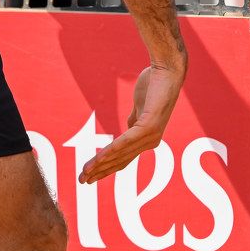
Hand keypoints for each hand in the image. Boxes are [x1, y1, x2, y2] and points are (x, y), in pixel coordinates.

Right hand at [78, 61, 185, 183]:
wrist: (167, 70)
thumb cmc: (155, 84)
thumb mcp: (141, 106)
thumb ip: (135, 120)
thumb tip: (127, 128)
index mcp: (148, 138)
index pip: (123, 158)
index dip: (106, 168)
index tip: (90, 175)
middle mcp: (151, 141)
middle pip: (120, 161)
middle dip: (99, 172)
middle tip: (82, 180)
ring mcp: (151, 135)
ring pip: (120, 154)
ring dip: (100, 165)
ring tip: (85, 172)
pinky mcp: (148, 126)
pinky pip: (124, 141)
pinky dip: (110, 151)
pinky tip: (98, 159)